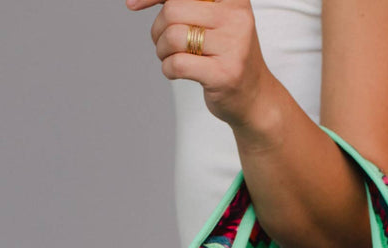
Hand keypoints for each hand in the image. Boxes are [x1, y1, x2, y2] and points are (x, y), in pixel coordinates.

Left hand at [125, 0, 276, 130]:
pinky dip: (168, 69)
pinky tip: (175, 72)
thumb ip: (184, 5)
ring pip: (173, 37)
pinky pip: (177, 64)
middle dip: (159, 29)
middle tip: (163, 43)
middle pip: (173, 10)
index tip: (132, 4)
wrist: (255, 98)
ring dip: (162, 51)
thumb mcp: (213, 21)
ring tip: (171, 58)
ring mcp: (232, 46)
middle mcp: (236, 17)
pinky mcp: (224, 74)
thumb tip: (134, 1)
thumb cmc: (225, 56)